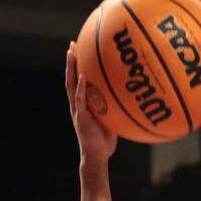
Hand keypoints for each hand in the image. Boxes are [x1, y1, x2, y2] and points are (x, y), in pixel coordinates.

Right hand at [66, 43, 116, 161]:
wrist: (98, 156)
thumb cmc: (106, 140)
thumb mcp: (112, 119)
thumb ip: (115, 107)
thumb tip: (130, 96)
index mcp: (84, 104)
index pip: (79, 81)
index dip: (78, 66)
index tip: (79, 50)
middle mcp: (78, 104)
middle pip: (71, 78)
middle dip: (71, 62)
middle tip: (72, 45)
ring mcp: (78, 110)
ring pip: (71, 85)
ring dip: (71, 69)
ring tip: (71, 54)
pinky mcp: (81, 117)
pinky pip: (81, 99)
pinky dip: (82, 88)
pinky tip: (83, 76)